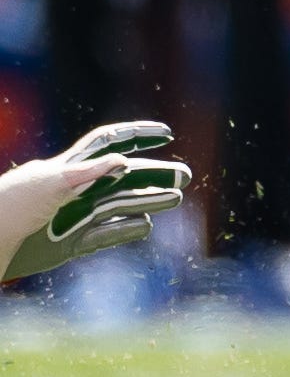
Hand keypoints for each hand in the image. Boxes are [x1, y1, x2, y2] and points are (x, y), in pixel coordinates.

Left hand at [0, 120, 189, 281]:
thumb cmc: (12, 207)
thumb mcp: (50, 184)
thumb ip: (86, 174)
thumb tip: (123, 160)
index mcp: (68, 168)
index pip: (108, 143)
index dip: (137, 134)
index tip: (167, 133)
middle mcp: (75, 190)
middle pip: (123, 176)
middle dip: (154, 173)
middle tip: (185, 176)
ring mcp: (74, 216)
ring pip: (119, 204)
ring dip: (148, 200)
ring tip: (175, 199)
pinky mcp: (70, 242)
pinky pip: (105, 234)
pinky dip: (125, 229)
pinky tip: (145, 226)